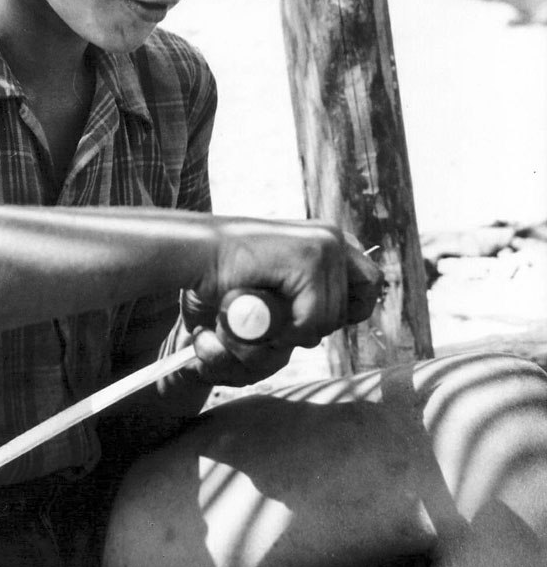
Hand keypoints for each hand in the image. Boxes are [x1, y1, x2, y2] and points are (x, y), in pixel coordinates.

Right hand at [182, 220, 382, 385]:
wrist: (197, 254)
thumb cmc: (228, 276)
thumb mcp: (280, 284)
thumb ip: (309, 293)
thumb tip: (343, 315)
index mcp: (328, 240)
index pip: (369, 284)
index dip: (347, 310)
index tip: (313, 319)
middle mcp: (332, 238)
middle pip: (353, 307)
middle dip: (316, 325)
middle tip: (277, 319)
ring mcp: (324, 246)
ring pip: (330, 319)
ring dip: (295, 329)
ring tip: (263, 313)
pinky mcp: (310, 258)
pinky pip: (313, 318)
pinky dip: (286, 328)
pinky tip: (262, 312)